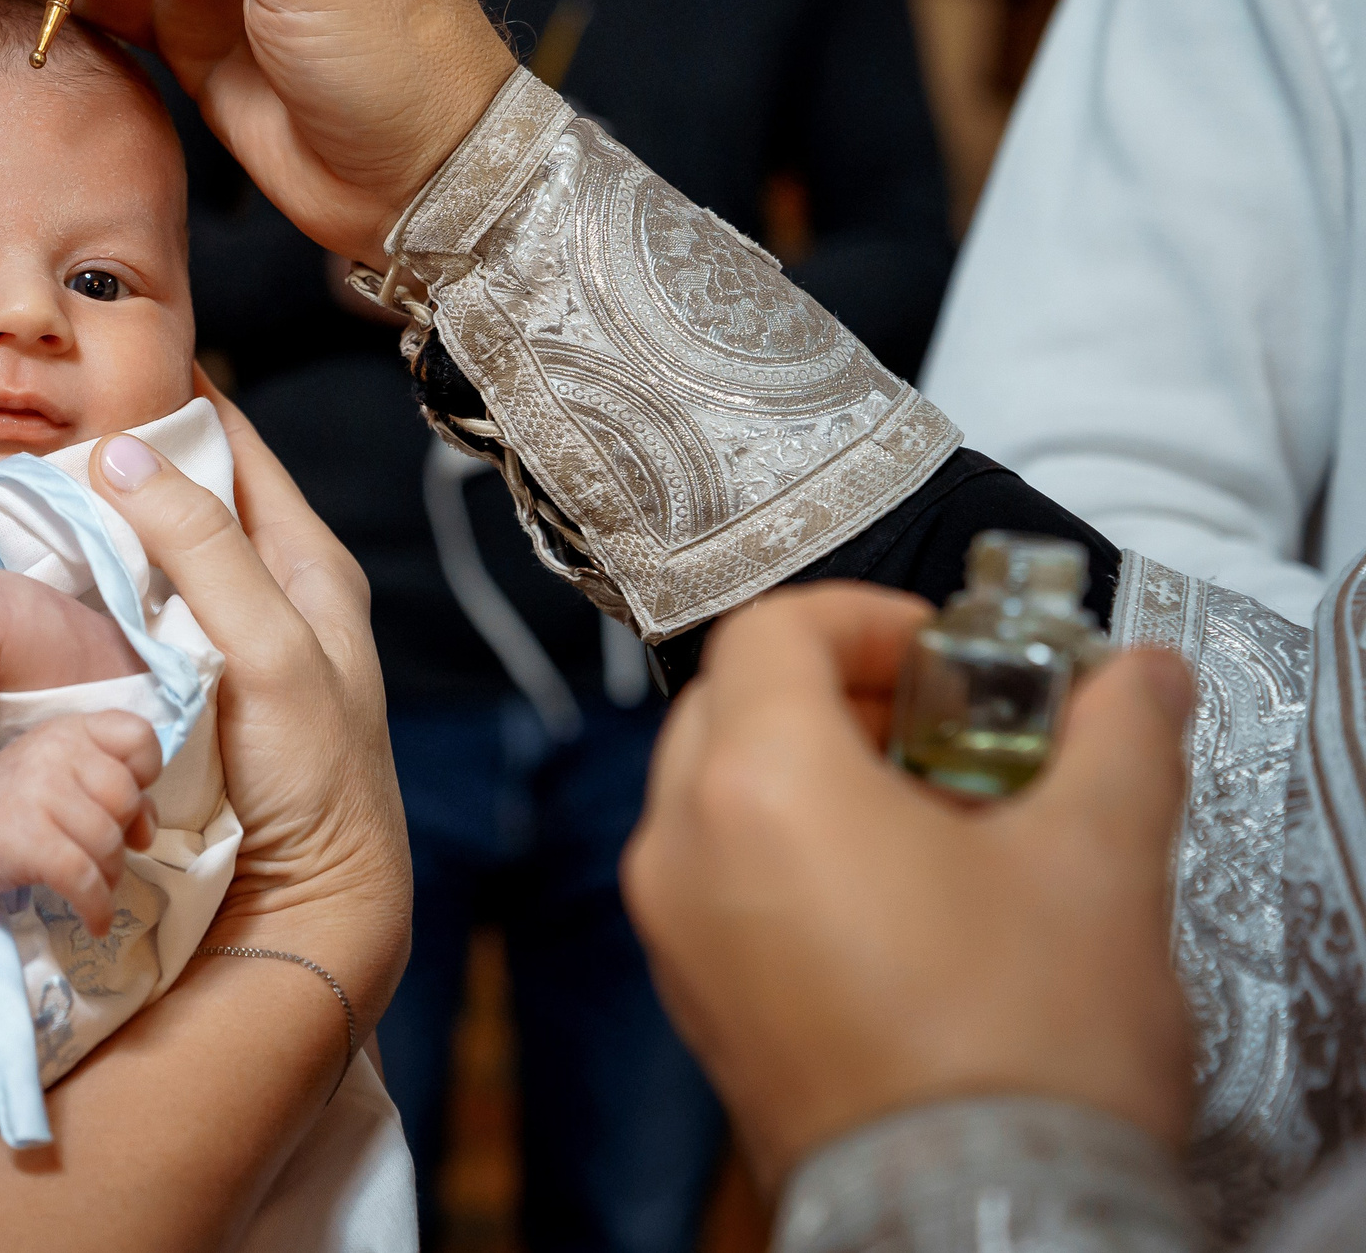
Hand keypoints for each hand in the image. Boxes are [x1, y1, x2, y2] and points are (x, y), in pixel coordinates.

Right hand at [0, 714, 160, 934]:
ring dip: (110, 877)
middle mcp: (58, 753)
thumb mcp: (67, 773)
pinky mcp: (30, 841)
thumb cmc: (19, 799)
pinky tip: (95, 921)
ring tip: (94, 886)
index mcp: (74, 730)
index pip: (138, 736)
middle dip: (125, 835)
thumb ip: (116, 788)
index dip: (146, 772)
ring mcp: (41, 794)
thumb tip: (145, 832)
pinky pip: (84, 879)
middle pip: (127, 799)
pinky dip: (97, 907)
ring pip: (108, 843)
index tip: (128, 801)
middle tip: (103, 851)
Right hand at [85, 380, 411, 1022]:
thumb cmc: (311, 775)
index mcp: (307, 562)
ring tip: (14, 491)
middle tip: (32, 427)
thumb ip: (203, 550)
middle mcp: (262, 591)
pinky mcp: (175, 692)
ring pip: (144, 556)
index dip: (175, 396)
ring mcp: (215, 644)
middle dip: (115, 460)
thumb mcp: (268, 647)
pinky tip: (29, 582)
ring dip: (91, 528)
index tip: (102, 356)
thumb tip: (120, 453)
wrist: (305, 906)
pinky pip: (120, 617)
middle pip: (180, 496)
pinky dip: (81, 591)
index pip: (233, 444)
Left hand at [620, 584, 1196, 1191]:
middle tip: (946, 720)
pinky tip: (899, 899)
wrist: (978, 1222)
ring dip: (813, 773)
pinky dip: (787, 855)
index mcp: (755, 786)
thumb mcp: (1097, 862)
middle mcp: (681, 852)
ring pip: (717, 795)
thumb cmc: (1015, 1060)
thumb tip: (1132, 682)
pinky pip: (719, 882)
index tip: (945, 648)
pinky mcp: (696, 1005)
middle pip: (730, 704)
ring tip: (936, 814)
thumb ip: (1114, 737)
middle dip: (837, 691)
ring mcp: (676, 935)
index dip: (863, 615)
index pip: (769, 630)